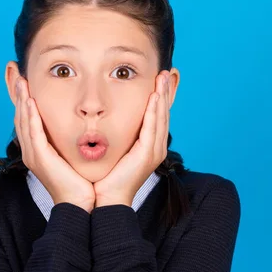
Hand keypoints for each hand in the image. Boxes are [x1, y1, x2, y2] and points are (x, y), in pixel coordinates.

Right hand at [14, 76, 95, 212]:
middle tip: (15, 71)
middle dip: (17, 93)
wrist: (83, 203)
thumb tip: (83, 119)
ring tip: (21, 80)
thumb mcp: (74, 152)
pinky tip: (30, 101)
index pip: (26, 117)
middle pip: (20, 115)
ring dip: (21, 99)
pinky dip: (30, 116)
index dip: (23, 97)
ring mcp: (33, 155)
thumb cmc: (82, 180)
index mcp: (38, 148)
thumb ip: (73, 135)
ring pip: (23, 121)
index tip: (23, 77)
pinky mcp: (40, 158)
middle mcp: (31, 150)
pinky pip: (32, 133)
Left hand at [93, 71, 171, 207]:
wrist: (106, 198)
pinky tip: (154, 97)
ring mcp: (154, 152)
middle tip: (165, 73)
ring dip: (162, 97)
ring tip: (162, 79)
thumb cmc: (106, 176)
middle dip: (165, 92)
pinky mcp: (147, 155)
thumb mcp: (114, 149)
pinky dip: (154, 112)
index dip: (160, 98)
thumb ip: (117, 134)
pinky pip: (152, 128)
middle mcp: (156, 148)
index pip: (158, 117)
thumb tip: (108, 117)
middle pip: (163, 114)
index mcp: (149, 146)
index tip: (159, 80)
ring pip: (161, 118)